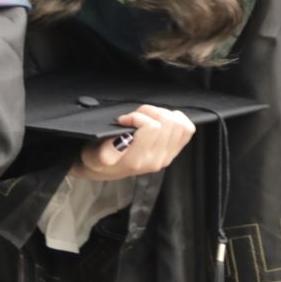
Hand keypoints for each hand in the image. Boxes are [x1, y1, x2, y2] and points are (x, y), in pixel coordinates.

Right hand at [68, 105, 194, 180]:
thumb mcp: (93, 156)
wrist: (105, 169)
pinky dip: (176, 120)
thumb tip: (118, 142)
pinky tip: (161, 122)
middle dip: (149, 112)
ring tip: (146, 118)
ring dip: (162, 114)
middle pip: (167, 121)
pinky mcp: (173, 152)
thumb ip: (105, 151)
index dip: (137, 116)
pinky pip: (187, 130)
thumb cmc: (99, 158)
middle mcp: (155, 160)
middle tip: (135, 117)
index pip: (153, 127)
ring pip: (179, 124)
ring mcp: (166, 156)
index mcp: (137, 159)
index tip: (124, 119)